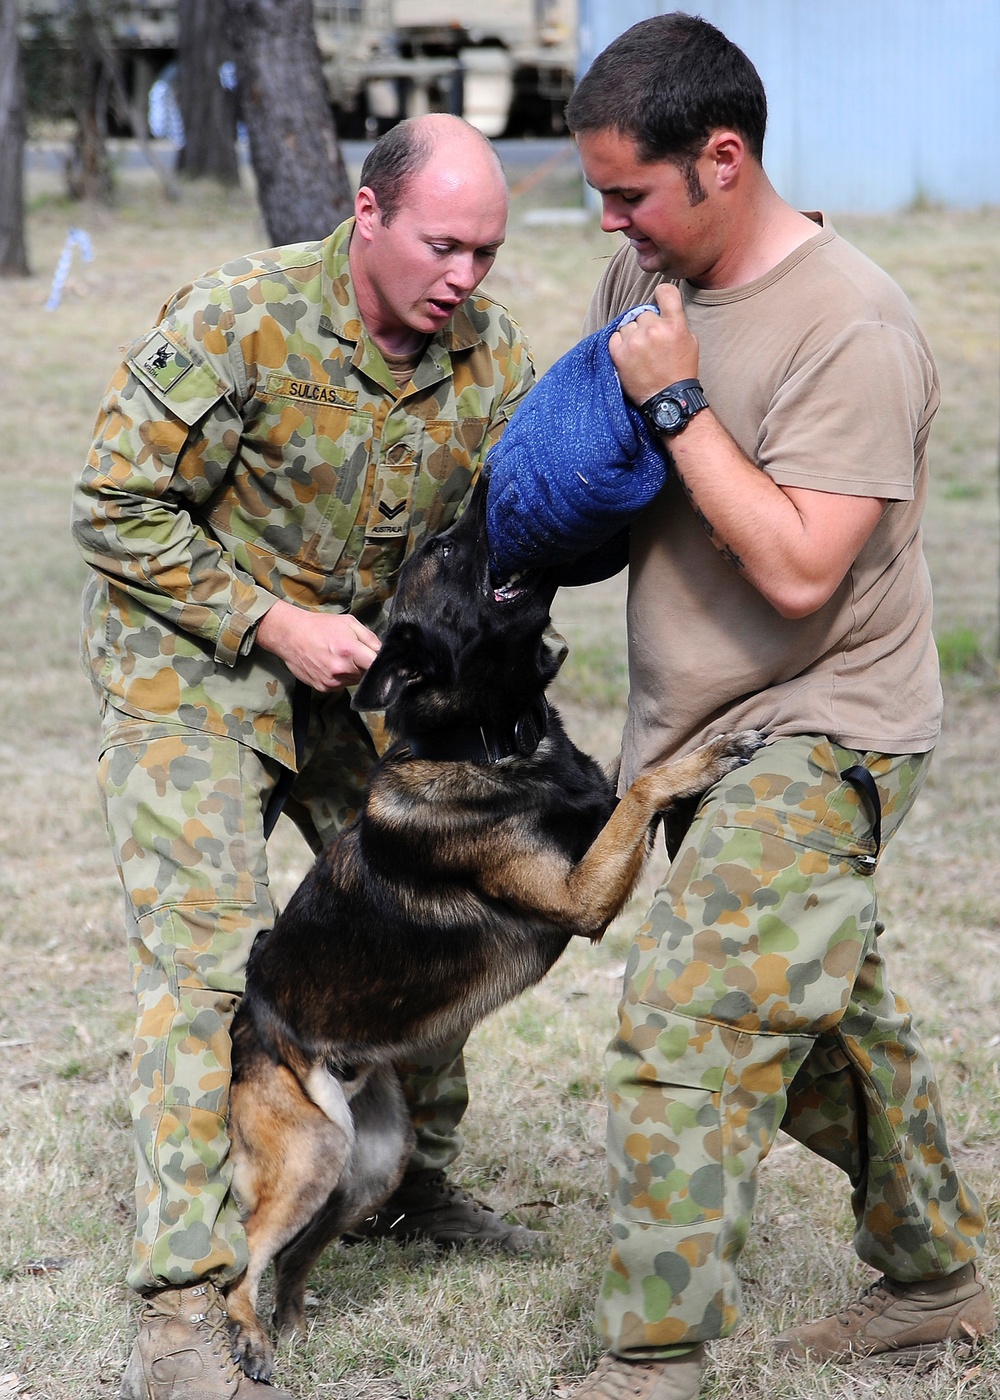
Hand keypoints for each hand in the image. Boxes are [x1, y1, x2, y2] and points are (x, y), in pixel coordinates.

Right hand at [255, 599, 380, 691]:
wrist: (291, 635)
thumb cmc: (320, 626)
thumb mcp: (348, 622)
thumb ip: (369, 637)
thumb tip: (383, 650)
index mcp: (350, 651)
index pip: (376, 665)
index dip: (380, 663)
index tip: (380, 660)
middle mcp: (341, 669)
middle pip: (367, 675)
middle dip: (365, 666)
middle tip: (356, 654)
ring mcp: (332, 681)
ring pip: (355, 681)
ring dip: (354, 672)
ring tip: (342, 658)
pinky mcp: (324, 688)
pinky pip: (341, 685)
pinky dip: (341, 678)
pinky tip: (332, 665)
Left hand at [608, 283, 699, 406]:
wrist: (668, 400)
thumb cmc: (681, 371)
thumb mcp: (690, 342)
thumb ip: (676, 322)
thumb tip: (661, 310)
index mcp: (675, 325)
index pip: (665, 292)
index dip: (661, 294)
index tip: (659, 300)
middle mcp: (654, 330)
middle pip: (643, 313)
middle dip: (647, 325)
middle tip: (652, 343)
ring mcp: (635, 342)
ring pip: (628, 325)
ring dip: (633, 334)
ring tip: (641, 352)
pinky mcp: (619, 354)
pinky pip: (614, 337)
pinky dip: (620, 343)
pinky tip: (630, 354)